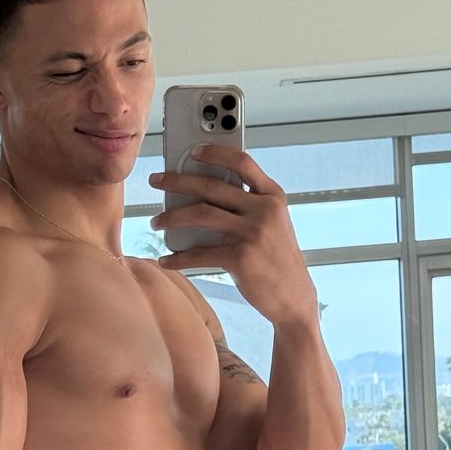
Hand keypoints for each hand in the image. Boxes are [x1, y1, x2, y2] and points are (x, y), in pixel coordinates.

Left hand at [147, 145, 318, 327]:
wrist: (293, 298)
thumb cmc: (277, 260)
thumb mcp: (273, 224)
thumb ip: (248, 205)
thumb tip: (202, 193)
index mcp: (273, 196)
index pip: (243, 162)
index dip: (215, 153)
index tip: (192, 151)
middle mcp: (264, 210)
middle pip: (212, 186)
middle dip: (177, 181)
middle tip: (156, 181)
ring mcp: (253, 233)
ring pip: (200, 214)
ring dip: (171, 217)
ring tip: (156, 222)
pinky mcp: (240, 258)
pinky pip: (199, 253)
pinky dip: (178, 257)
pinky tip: (166, 260)